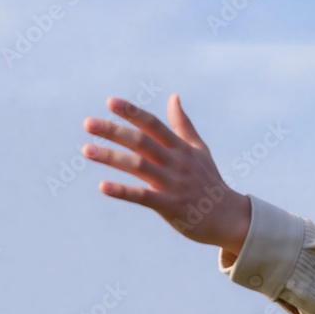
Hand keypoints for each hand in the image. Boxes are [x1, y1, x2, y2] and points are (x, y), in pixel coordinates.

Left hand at [81, 94, 250, 255]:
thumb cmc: (209, 181)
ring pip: (139, 166)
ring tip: (87, 149)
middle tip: (88, 123)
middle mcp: (176, 162)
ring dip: (111, 157)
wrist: (227, 216)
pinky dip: (123, 191)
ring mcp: (173, 184)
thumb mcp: (199, 149)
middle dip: (114, 131)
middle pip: (142, 142)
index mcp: (181, 148)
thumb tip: (173, 96)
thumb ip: (183, 124)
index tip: (110, 102)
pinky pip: (143, 196)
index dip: (132, 112)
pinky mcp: (170, 206)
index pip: (153, 125)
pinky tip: (103, 186)